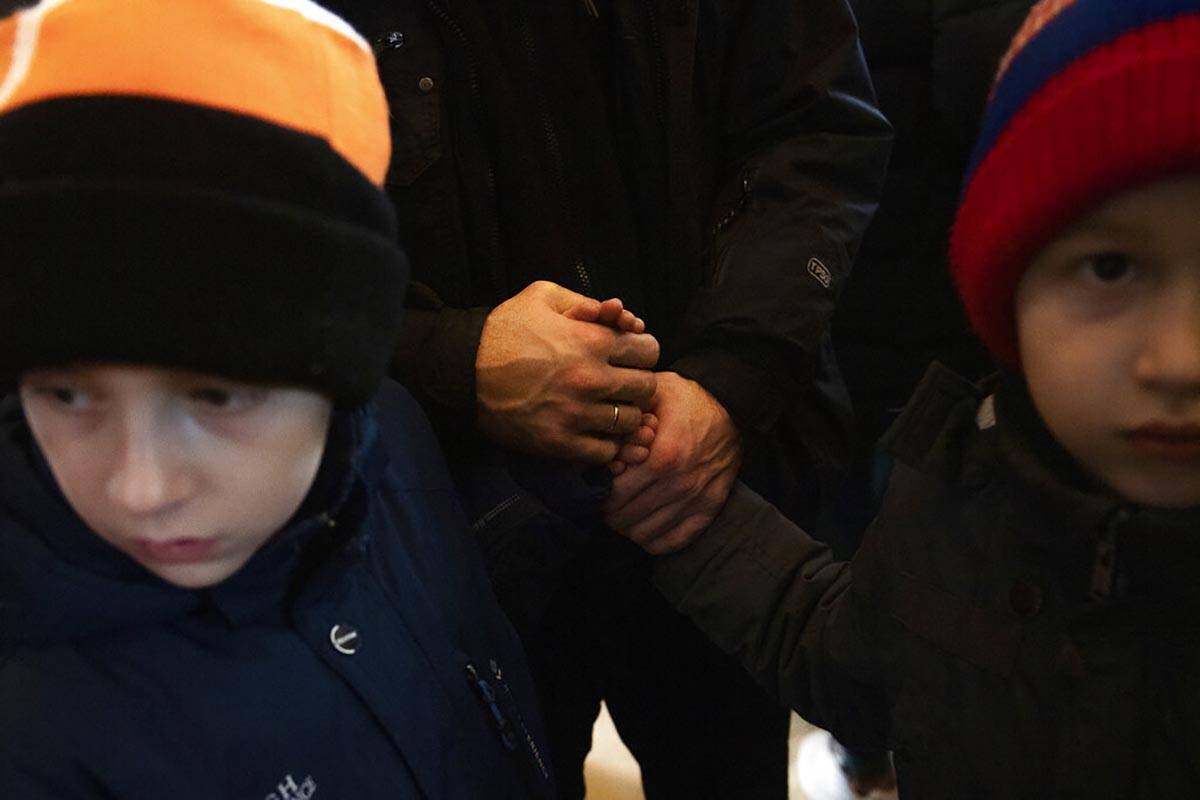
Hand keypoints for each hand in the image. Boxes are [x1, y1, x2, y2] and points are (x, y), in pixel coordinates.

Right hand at [476, 281, 659, 463]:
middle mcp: (591, 379)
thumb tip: (617, 314)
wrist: (462, 368)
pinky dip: (604, 444)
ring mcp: (576, 414)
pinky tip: (593, 431)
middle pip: (646, 389)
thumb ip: (586, 302)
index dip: (643, 352)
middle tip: (623, 385)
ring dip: (623, 415)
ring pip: (629, 422)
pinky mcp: (559, 442)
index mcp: (592, 340)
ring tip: (608, 409)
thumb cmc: (504, 329)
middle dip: (639, 384)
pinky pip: (604, 452)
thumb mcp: (543, 296)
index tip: (631, 357)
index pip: (650, 351)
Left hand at [603, 372, 741, 552]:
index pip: (614, 494)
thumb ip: (626, 409)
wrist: (735, 411)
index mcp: (662, 458)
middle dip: (608, 511)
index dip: (599, 490)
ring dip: (626, 527)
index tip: (598, 482)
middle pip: (625, 518)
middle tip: (604, 500)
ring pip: (644, 534)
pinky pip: (672, 542)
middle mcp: (679, 484)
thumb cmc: (689, 401)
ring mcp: (694, 500)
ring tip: (621, 512)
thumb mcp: (655, 392)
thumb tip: (597, 430)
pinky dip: (653, 540)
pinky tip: (644, 526)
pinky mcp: (708, 510)